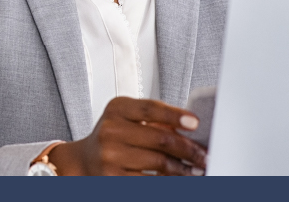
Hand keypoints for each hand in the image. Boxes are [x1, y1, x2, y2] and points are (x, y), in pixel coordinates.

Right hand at [46, 96, 206, 175]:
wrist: (84, 161)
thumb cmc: (113, 138)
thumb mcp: (126, 119)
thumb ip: (153, 120)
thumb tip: (190, 131)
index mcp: (116, 109)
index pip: (150, 108)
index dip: (175, 115)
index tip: (195, 122)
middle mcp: (111, 131)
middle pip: (160, 138)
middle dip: (188, 148)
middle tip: (204, 155)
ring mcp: (111, 156)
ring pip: (159, 162)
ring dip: (184, 168)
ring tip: (196, 170)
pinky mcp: (114, 178)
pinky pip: (151, 181)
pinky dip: (169, 181)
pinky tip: (178, 180)